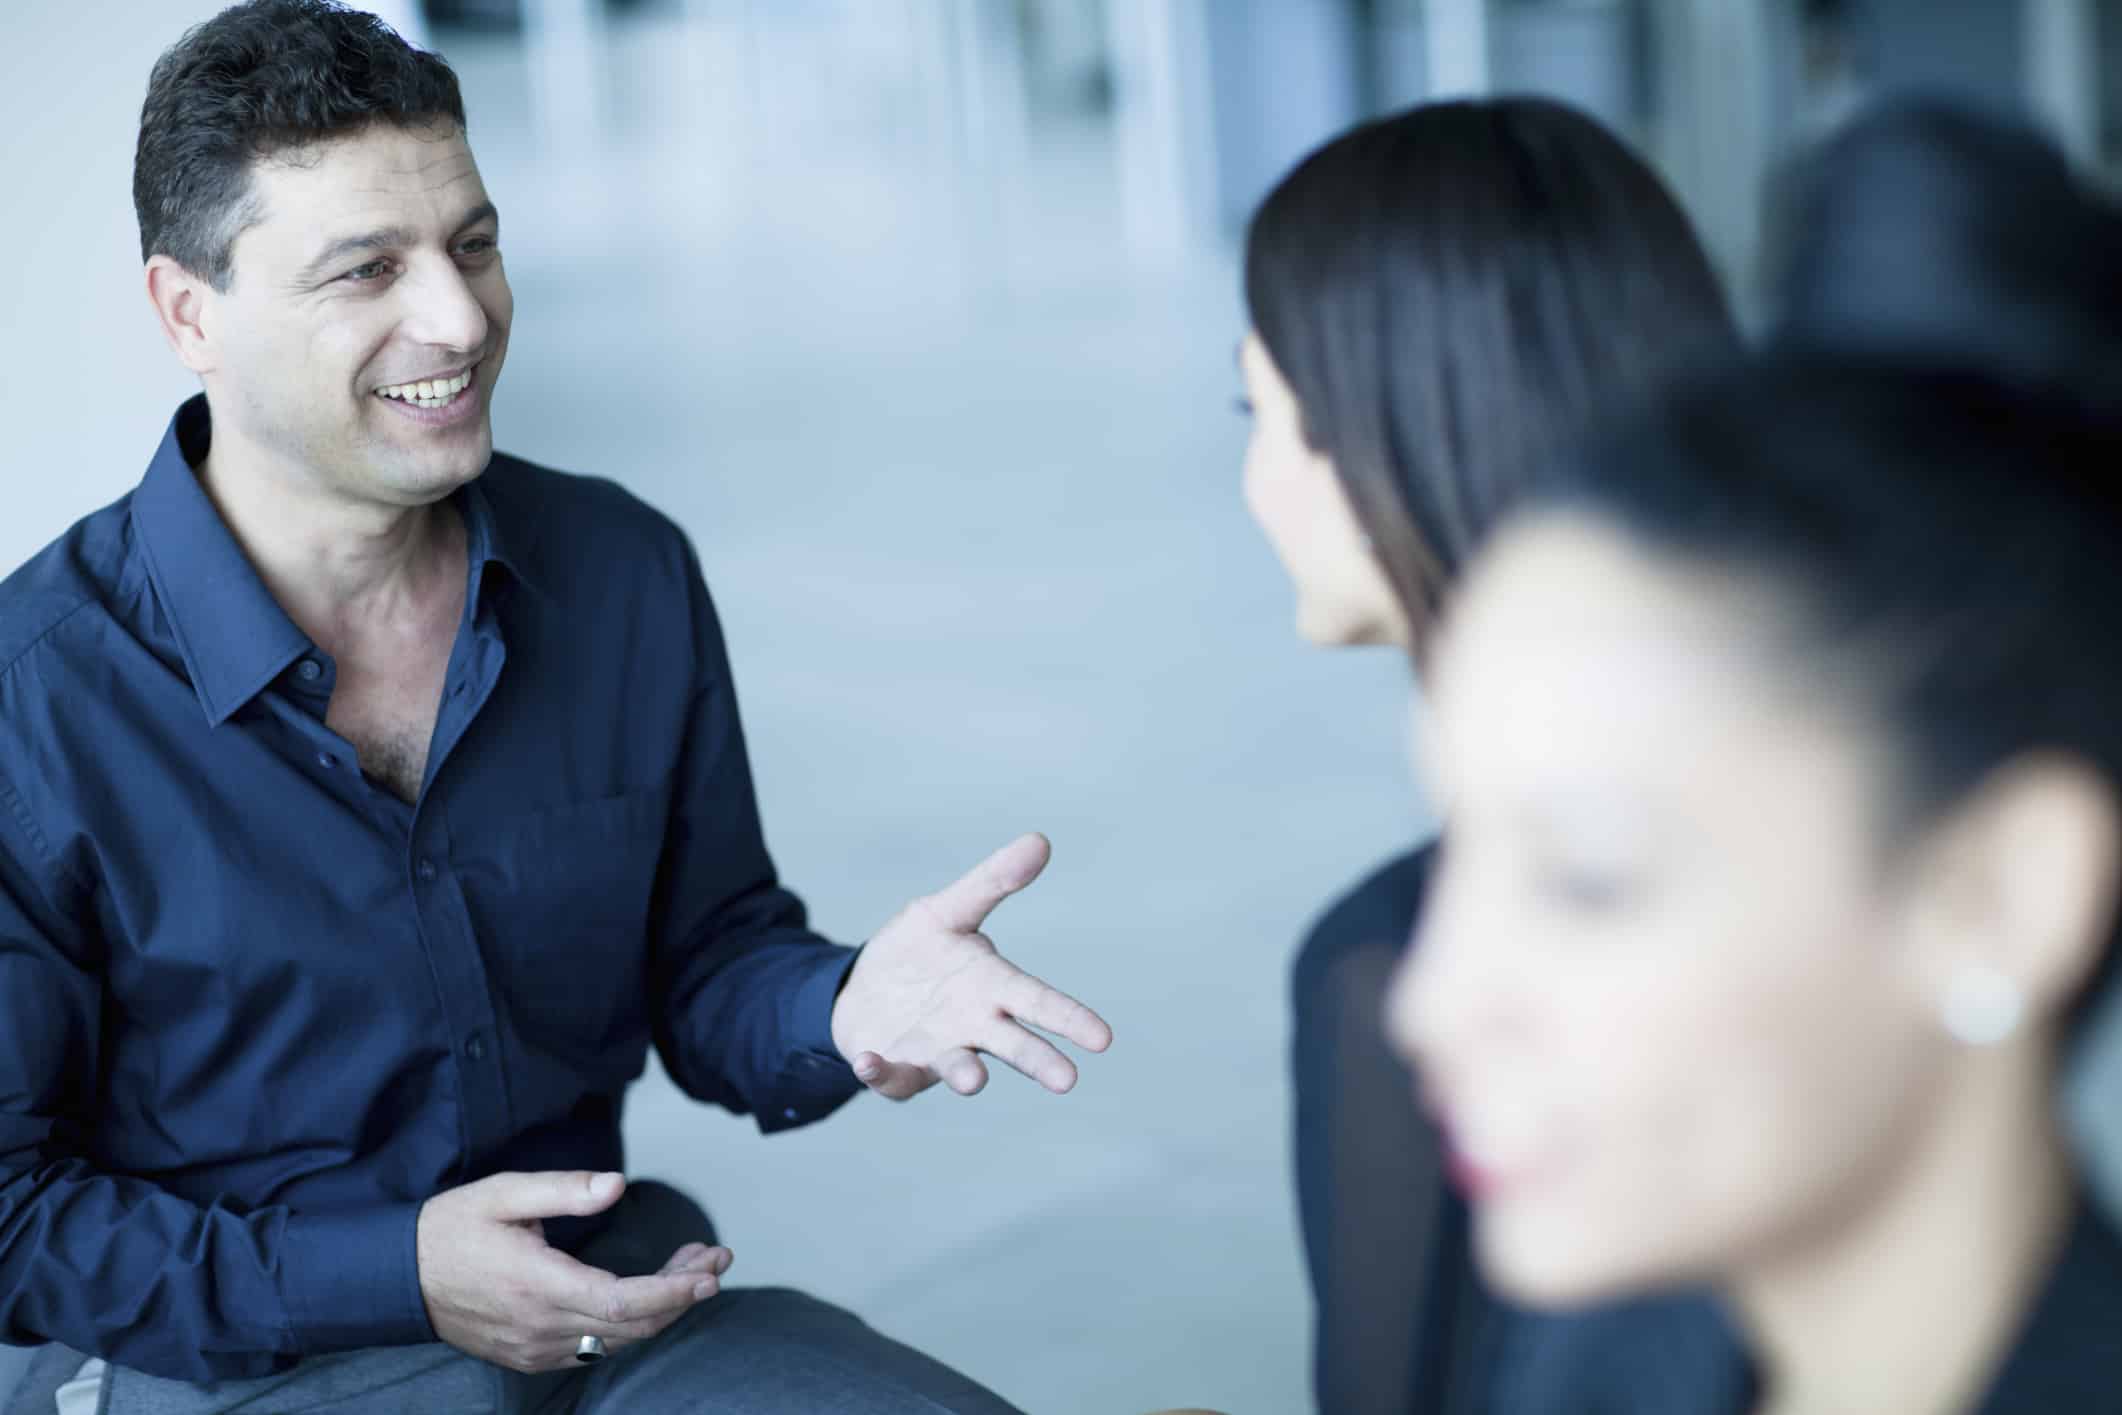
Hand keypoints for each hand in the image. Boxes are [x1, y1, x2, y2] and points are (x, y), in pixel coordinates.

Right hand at [416, 1171, 732, 1372]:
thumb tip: (617, 1184)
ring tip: (692, 1269)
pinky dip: (631, 1325)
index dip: (673, 1291)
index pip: (624, 1303)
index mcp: (538, 1286)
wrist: (398, 1278)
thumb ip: (563, 1190)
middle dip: (683, 1293)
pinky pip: (594, 1350)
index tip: (710, 1271)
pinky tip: (650, 1295)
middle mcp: (541, 1328)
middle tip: (715, 1258)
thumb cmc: (451, 1229)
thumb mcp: (503, 1194)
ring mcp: (535, 1348)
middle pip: (632, 1325)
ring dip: (662, 1309)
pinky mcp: (530, 1355)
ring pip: (617, 1341)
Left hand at [831, 833, 1112, 1098]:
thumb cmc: (920, 951)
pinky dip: (880, 1073)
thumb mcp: (949, 911)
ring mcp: (937, 1051)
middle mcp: (974, 1026)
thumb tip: (1041, 840)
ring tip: (974, 1080)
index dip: (1069, 1019)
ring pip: (959, 1068)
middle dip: (1038, 1061)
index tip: (1103, 1039)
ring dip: (966, 1074)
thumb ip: (992, 882)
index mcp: (993, 987)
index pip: (1038, 1001)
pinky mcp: (896, 1069)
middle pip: (1013, 1045)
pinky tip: (866, 1061)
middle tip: (1067, 1080)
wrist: (864, 989)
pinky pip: (891, 1076)